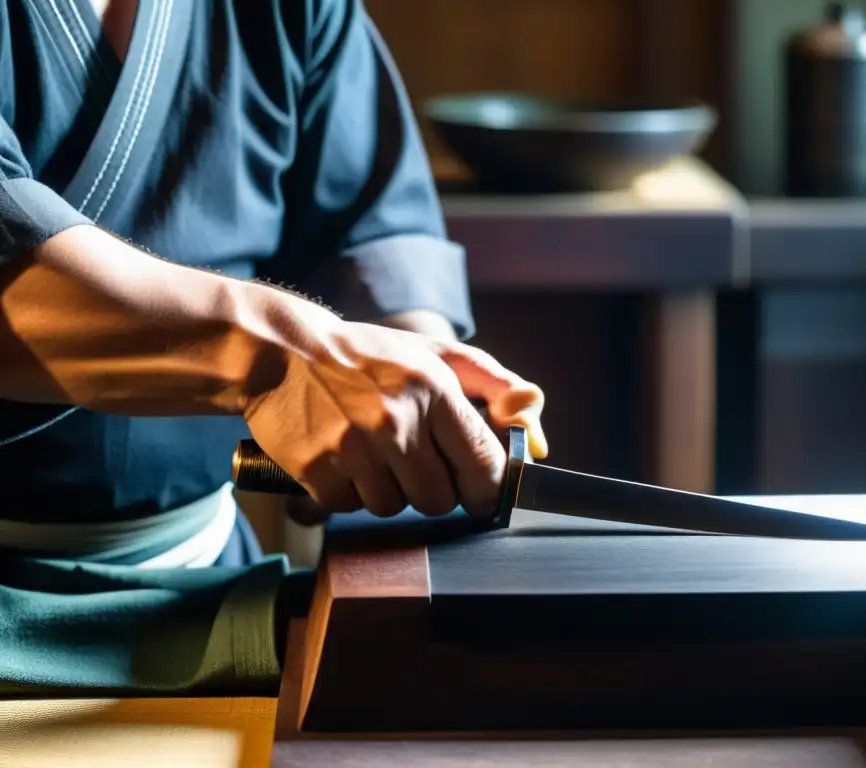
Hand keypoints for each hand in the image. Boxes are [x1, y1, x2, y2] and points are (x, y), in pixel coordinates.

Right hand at [242, 300, 545, 522]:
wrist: (282, 351)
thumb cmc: (369, 356)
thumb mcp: (438, 355)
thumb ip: (496, 387)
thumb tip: (536, 439)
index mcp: (434, 389)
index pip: (483, 466)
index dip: (486, 488)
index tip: (480, 491)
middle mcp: (396, 420)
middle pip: (439, 500)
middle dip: (432, 489)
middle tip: (413, 462)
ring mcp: (354, 448)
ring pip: (393, 507)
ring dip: (387, 489)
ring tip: (371, 453)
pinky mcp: (317, 468)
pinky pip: (350, 507)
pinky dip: (348, 491)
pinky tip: (341, 458)